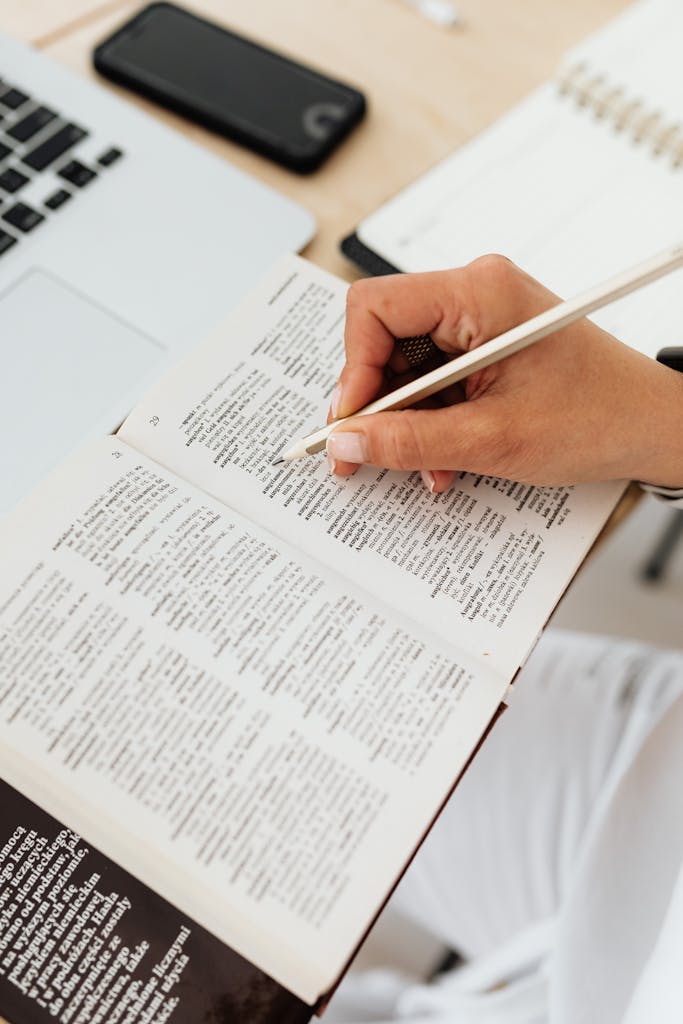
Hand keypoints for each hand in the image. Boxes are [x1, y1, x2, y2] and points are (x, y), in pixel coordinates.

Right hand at [326, 255, 682, 491]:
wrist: (650, 427)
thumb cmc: (598, 417)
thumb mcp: (492, 439)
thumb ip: (409, 441)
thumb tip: (347, 441)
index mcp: (479, 292)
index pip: (374, 308)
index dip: (352, 370)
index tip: (351, 423)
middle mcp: (476, 293)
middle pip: (385, 339)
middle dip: (378, 404)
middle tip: (367, 453)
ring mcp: (481, 318)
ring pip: (407, 366)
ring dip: (408, 422)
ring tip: (427, 466)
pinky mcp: (486, 344)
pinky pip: (435, 378)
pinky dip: (432, 420)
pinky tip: (446, 456)